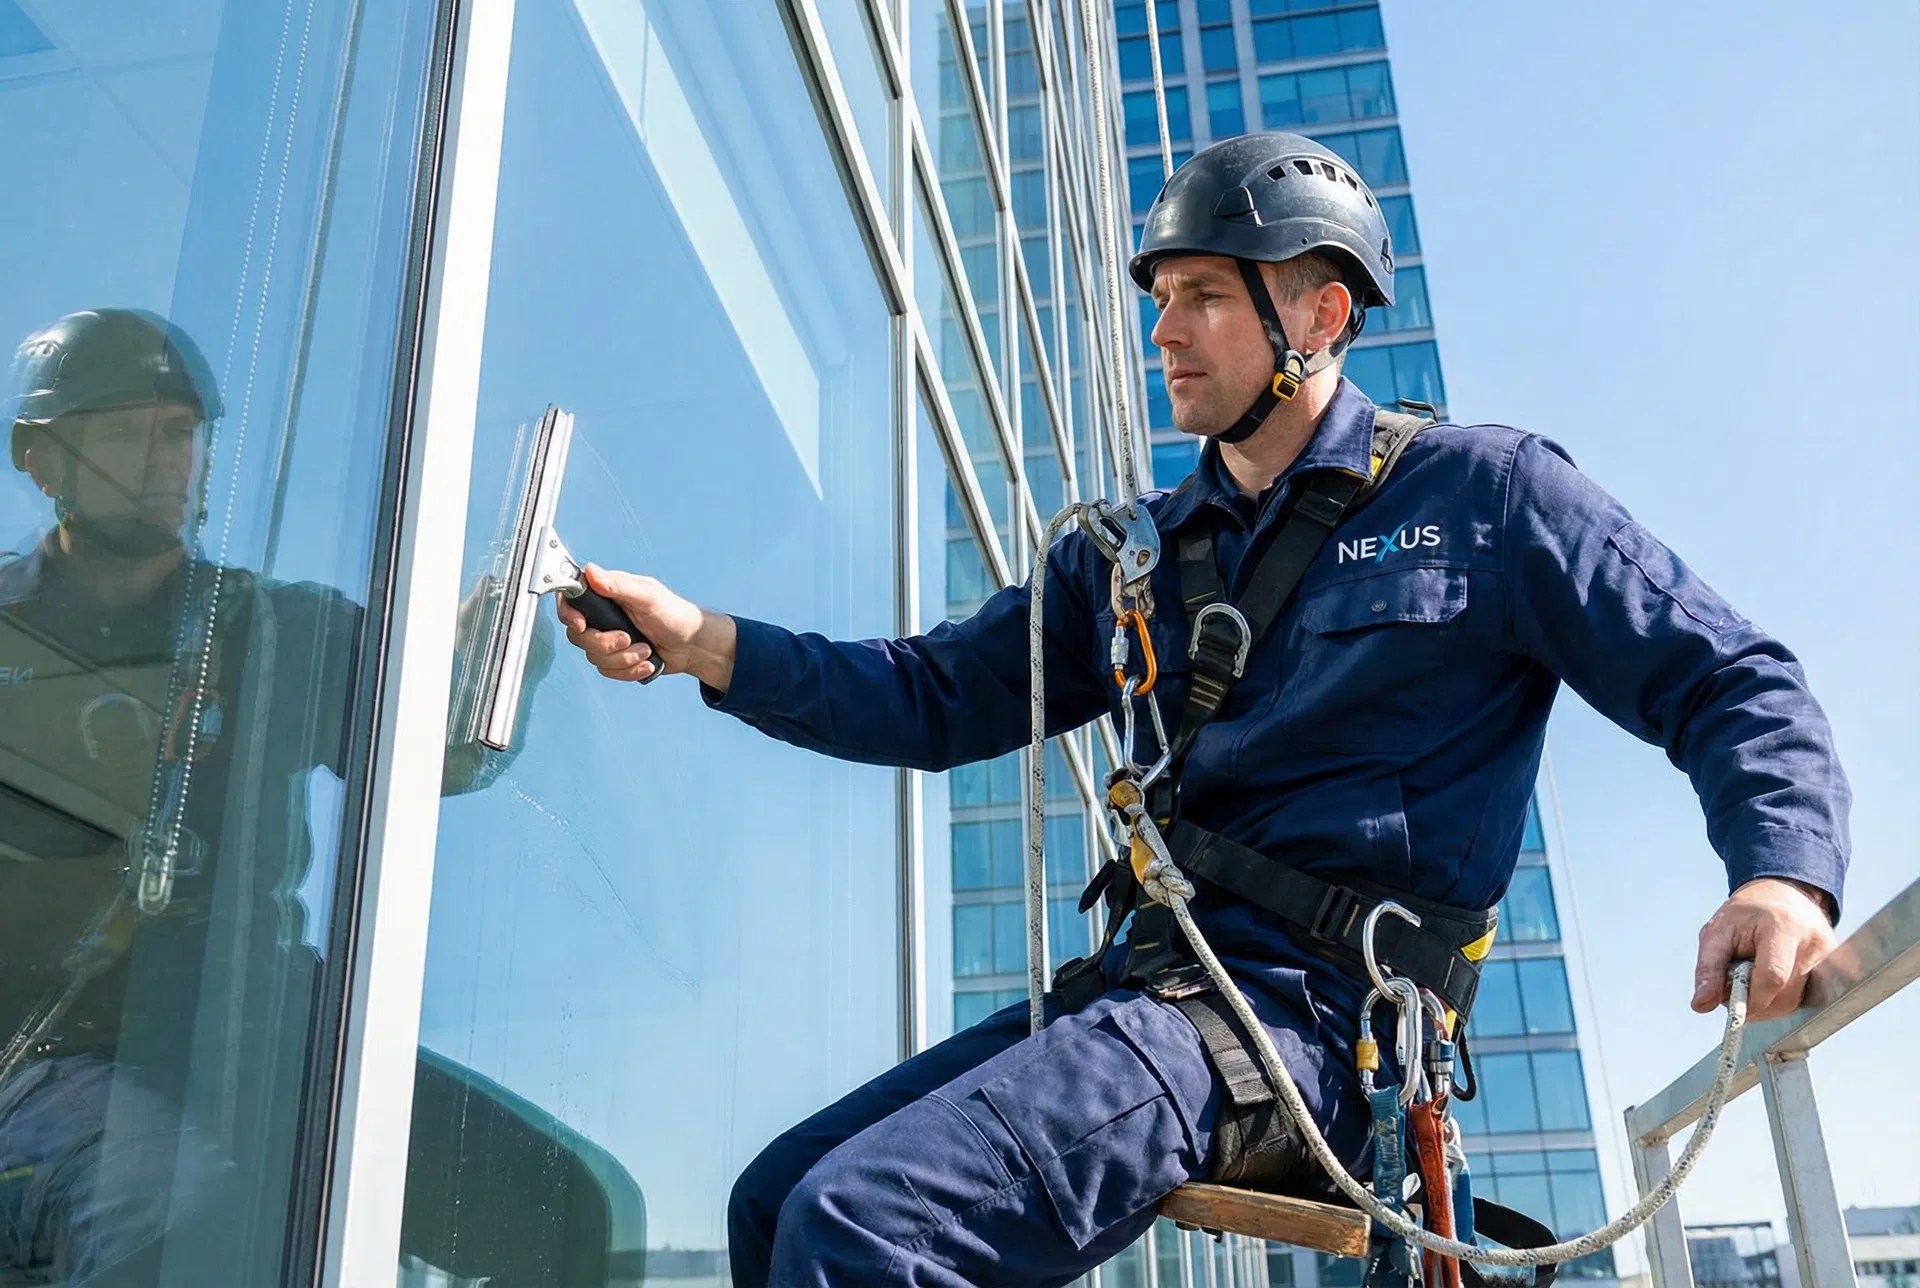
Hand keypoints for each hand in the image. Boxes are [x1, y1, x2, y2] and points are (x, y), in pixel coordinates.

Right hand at [554, 564, 736, 689]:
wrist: (693, 646)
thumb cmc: (676, 615)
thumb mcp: (648, 596)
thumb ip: (618, 585)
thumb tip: (590, 571)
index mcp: (607, 594)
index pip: (571, 600)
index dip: (569, 615)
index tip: (582, 625)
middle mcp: (603, 616)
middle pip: (578, 636)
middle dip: (605, 644)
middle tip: (629, 639)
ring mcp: (608, 638)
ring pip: (594, 657)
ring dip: (623, 659)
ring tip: (646, 650)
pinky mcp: (616, 658)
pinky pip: (608, 671)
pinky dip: (629, 671)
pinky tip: (647, 663)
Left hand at [1692, 878, 1836, 1020]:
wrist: (1781, 894)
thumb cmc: (1745, 914)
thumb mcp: (1716, 933)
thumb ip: (1708, 969)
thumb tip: (1701, 1005)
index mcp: (1783, 926)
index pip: (1773, 977)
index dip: (1751, 1001)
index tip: (1732, 1007)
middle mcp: (1813, 941)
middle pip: (1786, 997)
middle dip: (1756, 1003)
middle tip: (1736, 987)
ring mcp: (1829, 955)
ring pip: (1796, 1002)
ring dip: (1769, 1002)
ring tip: (1754, 977)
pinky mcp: (1834, 967)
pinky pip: (1806, 999)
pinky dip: (1783, 998)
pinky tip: (1772, 981)